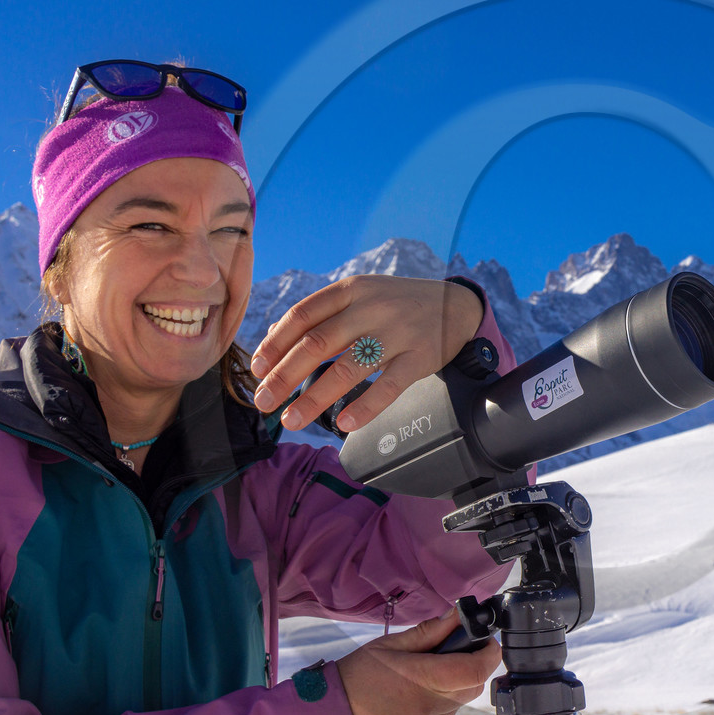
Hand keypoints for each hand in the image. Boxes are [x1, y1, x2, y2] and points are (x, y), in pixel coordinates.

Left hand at [248, 276, 483, 431]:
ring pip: (348, 368)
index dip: (275, 344)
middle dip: (284, 375)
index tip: (257, 369)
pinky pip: (389, 386)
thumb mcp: (359, 296)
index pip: (302, 315)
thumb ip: (320, 316)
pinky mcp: (419, 357)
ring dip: (314, 398)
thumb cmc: (396, 304)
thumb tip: (271, 343)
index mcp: (350, 290)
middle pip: (317, 343)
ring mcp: (396, 333)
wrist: (456, 305)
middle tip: (263, 401)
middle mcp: (371, 308)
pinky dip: (364, 407)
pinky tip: (343, 424)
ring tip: (291, 420)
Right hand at [335, 609, 501, 714]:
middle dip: (469, 669)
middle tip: (447, 659)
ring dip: (447, 691)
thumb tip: (458, 616)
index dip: (488, 653)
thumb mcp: (389, 646)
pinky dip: (432, 711)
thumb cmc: (355, 678)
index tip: (485, 642)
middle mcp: (428, 710)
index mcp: (421, 679)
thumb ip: (429, 632)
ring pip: (454, 706)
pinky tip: (407, 705)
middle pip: (472, 687)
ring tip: (416, 684)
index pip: (476, 668)